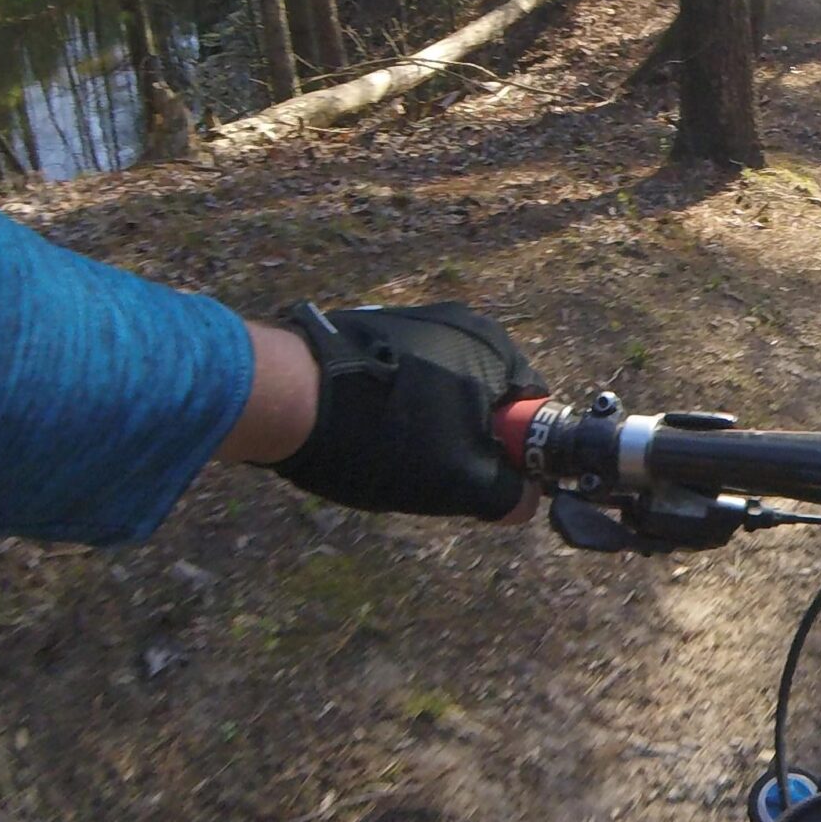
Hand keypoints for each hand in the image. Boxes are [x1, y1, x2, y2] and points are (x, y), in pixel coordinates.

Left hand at [266, 303, 546, 520]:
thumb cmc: (390, 436)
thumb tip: (527, 500)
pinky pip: (402, 378)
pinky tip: (363, 431)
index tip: (482, 478)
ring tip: (388, 453)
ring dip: (428, 422)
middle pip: (485, 397)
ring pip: (441, 390)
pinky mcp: (370, 328)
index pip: (530, 407)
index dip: (514, 450)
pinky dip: (393, 406)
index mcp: (496, 348)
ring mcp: (412, 321)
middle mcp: (461, 322)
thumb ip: (509, 495)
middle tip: (434, 473)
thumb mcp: (462, 482)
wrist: (289, 396)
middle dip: (467, 438)